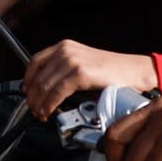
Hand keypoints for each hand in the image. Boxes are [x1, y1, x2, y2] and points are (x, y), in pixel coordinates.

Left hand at [24, 39, 157, 120]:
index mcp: (65, 46)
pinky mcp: (80, 73)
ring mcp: (72, 60)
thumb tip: (46, 89)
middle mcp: (66, 50)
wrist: (134, 71)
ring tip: (41, 114)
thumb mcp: (83, 63)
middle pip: (37, 76)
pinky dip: (50, 104)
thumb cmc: (113, 71)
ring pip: (44, 86)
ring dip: (39, 103)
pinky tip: (49, 111)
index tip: (27, 92)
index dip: (28, 80)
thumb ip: (64, 71)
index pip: (35, 62)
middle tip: (33, 109)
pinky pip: (56, 92)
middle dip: (32, 97)